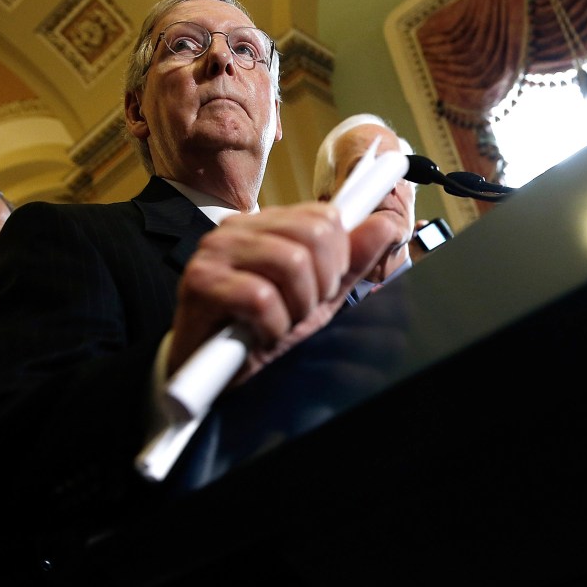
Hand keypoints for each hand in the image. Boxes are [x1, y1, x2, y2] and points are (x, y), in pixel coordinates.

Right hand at [167, 201, 400, 381]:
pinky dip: (272, 326)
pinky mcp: (200, 283)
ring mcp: (214, 251)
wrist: (209, 370)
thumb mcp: (317, 296)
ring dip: (297, 307)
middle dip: (321, 284)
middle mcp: (237, 228)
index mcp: (264, 223)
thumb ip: (352, 261)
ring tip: (280, 323)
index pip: (324, 216)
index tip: (324, 288)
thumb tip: (387, 223)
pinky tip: (259, 335)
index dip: (338, 259)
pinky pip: (261, 298)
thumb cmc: (262, 328)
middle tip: (300, 309)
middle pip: (313, 234)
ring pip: (291, 262)